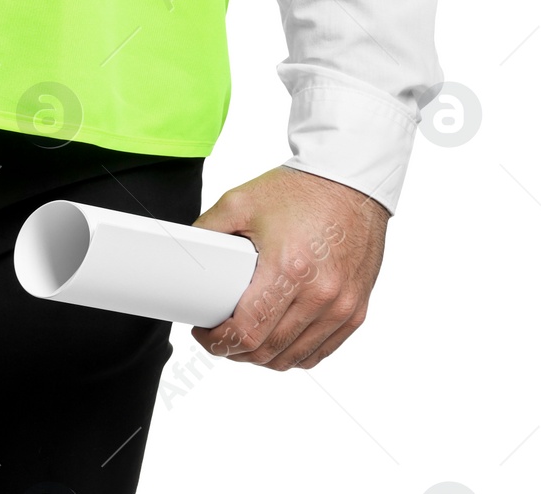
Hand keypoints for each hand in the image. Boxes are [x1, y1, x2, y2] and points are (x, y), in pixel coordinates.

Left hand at [190, 166, 387, 370]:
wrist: (351, 181)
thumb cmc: (299, 190)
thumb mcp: (240, 202)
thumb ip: (207, 230)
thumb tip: (185, 255)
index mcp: (289, 269)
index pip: (248, 332)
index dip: (217, 341)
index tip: (204, 332)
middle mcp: (320, 294)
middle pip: (268, 352)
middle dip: (234, 351)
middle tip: (218, 336)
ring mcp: (342, 305)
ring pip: (294, 358)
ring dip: (263, 357)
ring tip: (244, 338)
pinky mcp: (356, 309)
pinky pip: (320, 351)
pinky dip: (294, 353)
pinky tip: (276, 340)